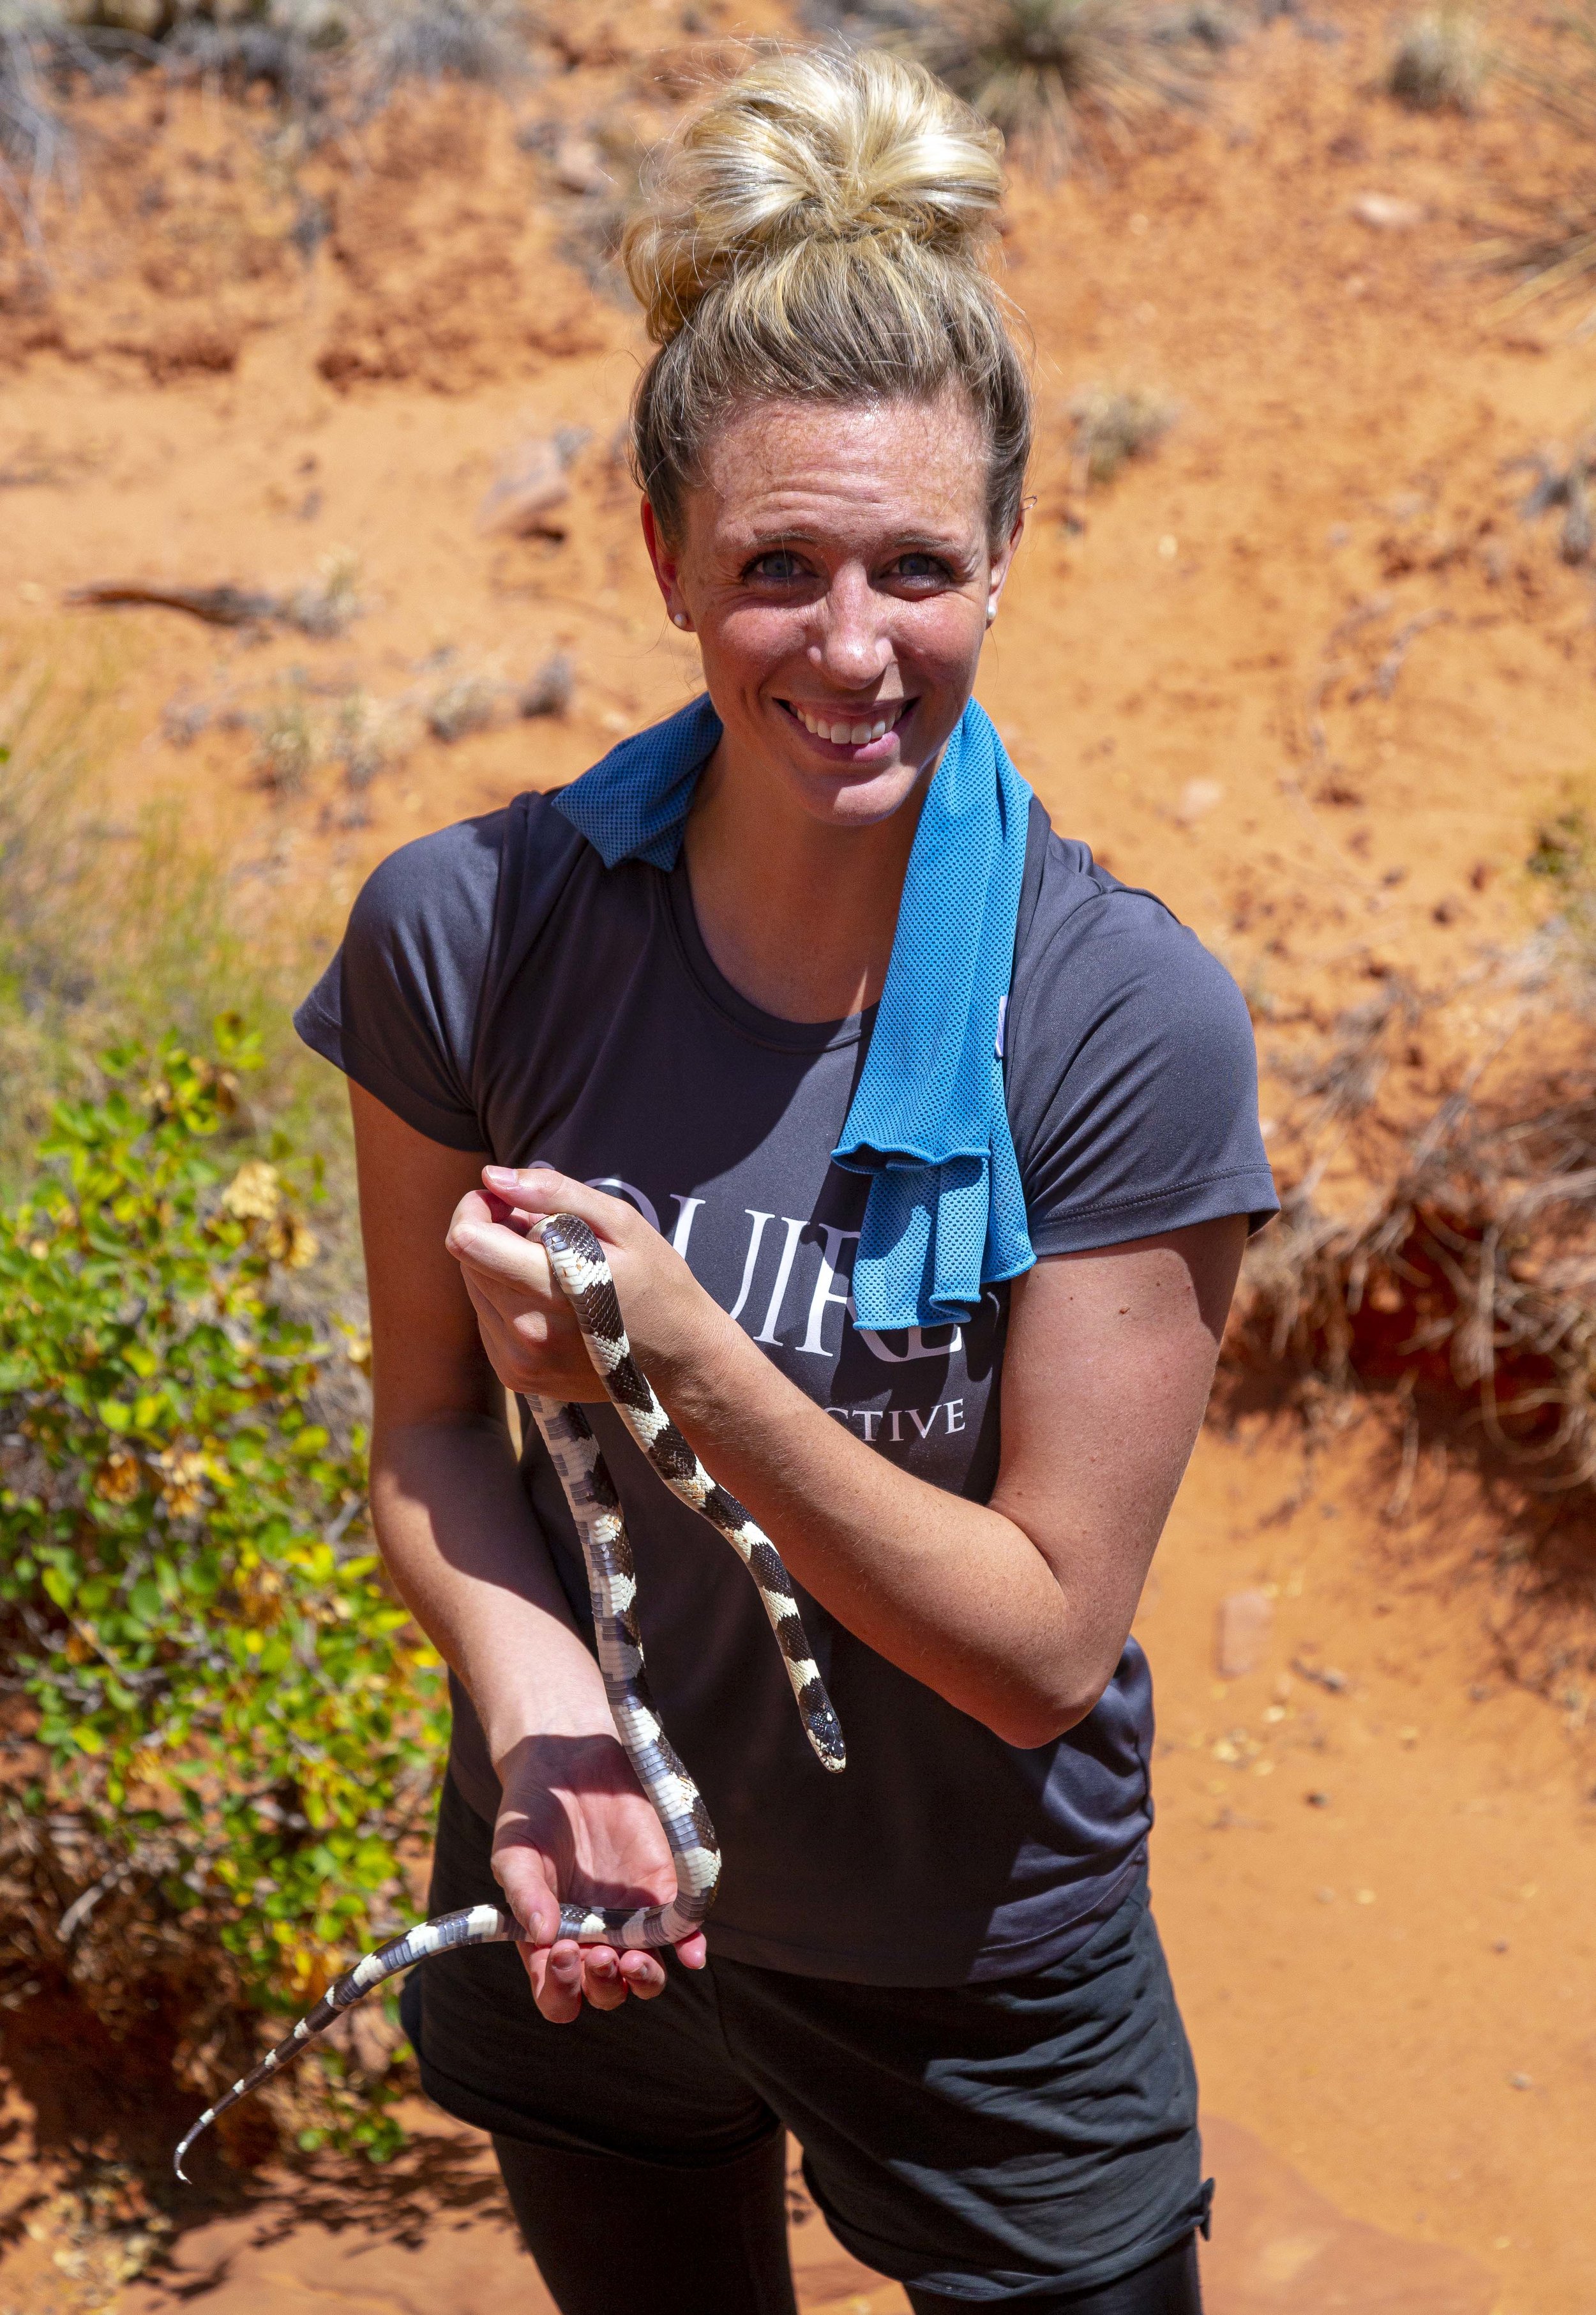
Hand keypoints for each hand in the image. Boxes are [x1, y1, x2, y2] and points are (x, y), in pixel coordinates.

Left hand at [444, 1167, 718, 1404]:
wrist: (680, 1358)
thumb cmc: (656, 1280)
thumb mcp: (620, 1223)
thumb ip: (553, 1194)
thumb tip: (492, 1176)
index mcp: (550, 1289)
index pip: (467, 1241)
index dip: (476, 1208)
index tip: (506, 1201)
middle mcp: (526, 1333)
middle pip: (468, 1262)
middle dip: (494, 1234)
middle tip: (543, 1233)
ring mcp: (519, 1361)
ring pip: (475, 1289)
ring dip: (500, 1268)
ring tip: (553, 1268)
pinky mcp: (517, 1377)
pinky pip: (488, 1320)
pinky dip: (508, 1300)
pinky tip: (550, 1300)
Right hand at [492, 1733, 707, 2021]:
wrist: (568, 1762)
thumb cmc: (530, 1812)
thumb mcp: (514, 1850)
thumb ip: (524, 1891)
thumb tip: (544, 1933)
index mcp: (549, 1941)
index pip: (557, 1993)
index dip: (561, 1989)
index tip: (563, 1953)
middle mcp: (592, 1938)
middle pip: (606, 1991)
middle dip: (604, 1985)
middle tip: (599, 1954)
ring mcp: (630, 1917)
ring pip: (646, 1974)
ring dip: (645, 1980)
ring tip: (635, 1959)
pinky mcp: (663, 1890)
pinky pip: (681, 1930)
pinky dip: (690, 1945)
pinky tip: (692, 1952)